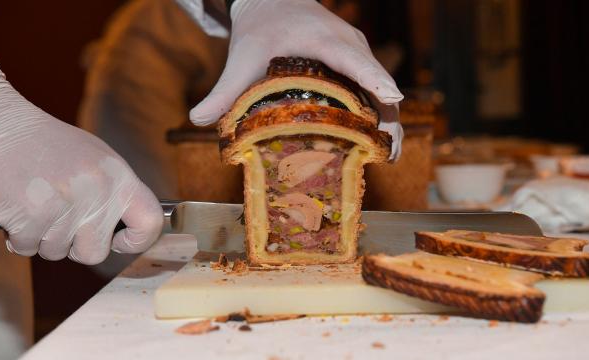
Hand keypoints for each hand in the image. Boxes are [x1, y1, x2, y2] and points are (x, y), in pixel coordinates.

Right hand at [0, 63, 162, 263]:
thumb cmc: (47, 143)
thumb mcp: (97, 159)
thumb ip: (115, 193)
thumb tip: (128, 229)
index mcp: (118, 177)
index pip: (150, 221)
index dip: (137, 241)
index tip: (119, 241)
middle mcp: (96, 192)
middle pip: (95, 252)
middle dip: (75, 246)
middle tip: (60, 222)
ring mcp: (63, 205)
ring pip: (57, 253)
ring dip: (43, 239)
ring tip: (36, 206)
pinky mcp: (28, 216)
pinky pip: (27, 249)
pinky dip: (19, 238)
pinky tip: (17, 211)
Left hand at [189, 0, 402, 156]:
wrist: (274, 1)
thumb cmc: (262, 27)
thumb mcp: (242, 55)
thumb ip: (224, 89)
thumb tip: (198, 119)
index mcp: (325, 40)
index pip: (355, 59)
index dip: (374, 79)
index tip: (390, 97)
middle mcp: (350, 46)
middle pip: (378, 82)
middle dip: (387, 116)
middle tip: (387, 154)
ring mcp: (358, 54)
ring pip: (382, 88)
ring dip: (387, 121)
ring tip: (386, 158)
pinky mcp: (358, 64)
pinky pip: (375, 90)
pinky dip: (379, 115)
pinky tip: (373, 145)